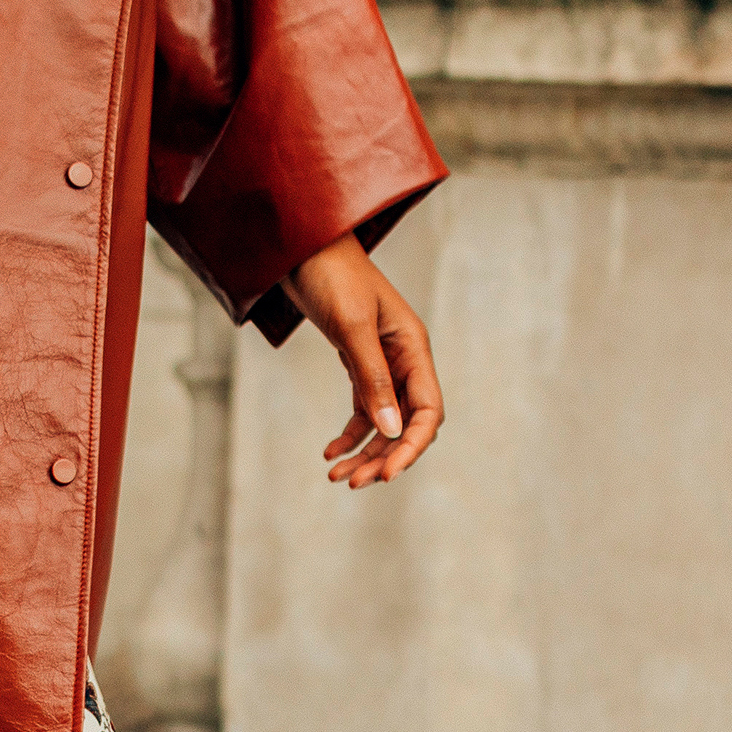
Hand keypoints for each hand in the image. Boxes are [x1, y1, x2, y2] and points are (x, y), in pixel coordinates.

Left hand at [286, 234, 443, 487]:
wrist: (303, 248)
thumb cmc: (332, 277)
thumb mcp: (352, 328)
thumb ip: (372, 378)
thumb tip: (391, 430)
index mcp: (413, 348)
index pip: (428, 411)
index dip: (411, 446)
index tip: (386, 475)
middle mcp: (403, 359)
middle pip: (405, 423)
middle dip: (382, 456)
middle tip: (351, 483)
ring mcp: (381, 362)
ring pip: (382, 421)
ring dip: (363, 451)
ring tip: (335, 476)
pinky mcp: (357, 362)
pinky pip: (362, 408)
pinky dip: (348, 432)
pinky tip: (329, 452)